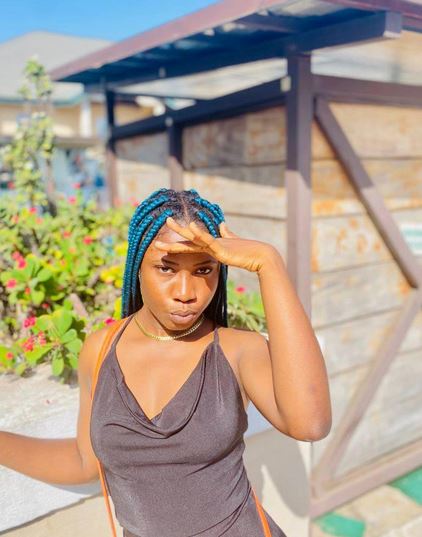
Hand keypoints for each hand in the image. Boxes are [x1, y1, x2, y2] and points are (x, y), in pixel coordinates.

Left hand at [153, 217, 275, 272]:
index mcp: (213, 245)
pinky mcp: (222, 248)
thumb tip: (222, 225)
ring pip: (195, 236)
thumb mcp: (234, 244)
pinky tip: (192, 227)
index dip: (180, 241)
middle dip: (177, 230)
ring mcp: (216, 245)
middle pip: (190, 237)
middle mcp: (212, 243)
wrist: (261, 257)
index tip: (168, 239)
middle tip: (165, 220)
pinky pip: (209, 240)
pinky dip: (200, 234)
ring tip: (169, 222)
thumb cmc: (249, 253)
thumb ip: (228, 235)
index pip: (193, 243)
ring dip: (181, 230)